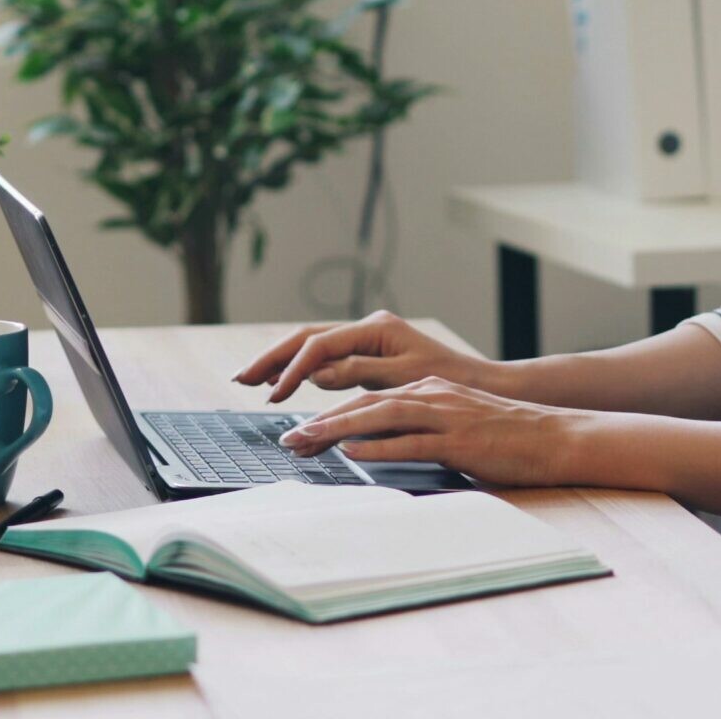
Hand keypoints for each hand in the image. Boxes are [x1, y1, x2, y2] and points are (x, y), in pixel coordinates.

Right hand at [233, 310, 488, 404]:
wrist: (479, 385)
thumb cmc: (449, 383)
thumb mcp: (405, 380)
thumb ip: (360, 372)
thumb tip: (315, 372)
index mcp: (376, 329)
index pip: (321, 345)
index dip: (292, 369)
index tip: (273, 393)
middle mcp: (368, 327)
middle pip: (308, 338)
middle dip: (273, 358)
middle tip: (241, 378)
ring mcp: (367, 339)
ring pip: (313, 345)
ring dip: (281, 362)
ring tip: (252, 379)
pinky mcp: (368, 353)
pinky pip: (326, 357)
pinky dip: (302, 369)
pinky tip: (283, 381)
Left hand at [278, 376, 582, 487]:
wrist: (554, 436)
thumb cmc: (504, 437)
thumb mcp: (453, 426)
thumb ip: (416, 430)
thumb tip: (374, 445)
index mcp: (427, 390)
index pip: (367, 399)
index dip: (329, 414)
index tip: (299, 433)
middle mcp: (430, 396)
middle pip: (364, 404)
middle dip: (321, 421)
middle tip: (288, 440)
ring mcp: (445, 415)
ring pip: (380, 417)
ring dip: (338, 429)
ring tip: (306, 442)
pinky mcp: (459, 439)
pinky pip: (412, 441)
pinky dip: (380, 446)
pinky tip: (355, 452)